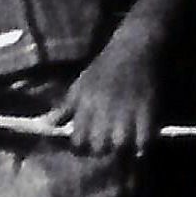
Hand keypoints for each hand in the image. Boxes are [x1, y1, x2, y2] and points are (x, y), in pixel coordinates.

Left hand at [59, 25, 160, 158]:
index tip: (86, 145)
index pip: (79, 141)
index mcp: (87, 105)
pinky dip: (141, 144)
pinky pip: (144, 138)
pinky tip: (139, 143)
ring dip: (120, 150)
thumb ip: (65, 108)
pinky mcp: (148, 110)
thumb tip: (47, 127)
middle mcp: (105, 111)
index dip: (81, 147)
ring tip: (121, 147)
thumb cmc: (106, 66)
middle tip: (105, 146)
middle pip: (100, 147)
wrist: (136, 45)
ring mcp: (127, 111)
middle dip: (101, 150)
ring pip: (120, 146)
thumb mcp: (81, 84)